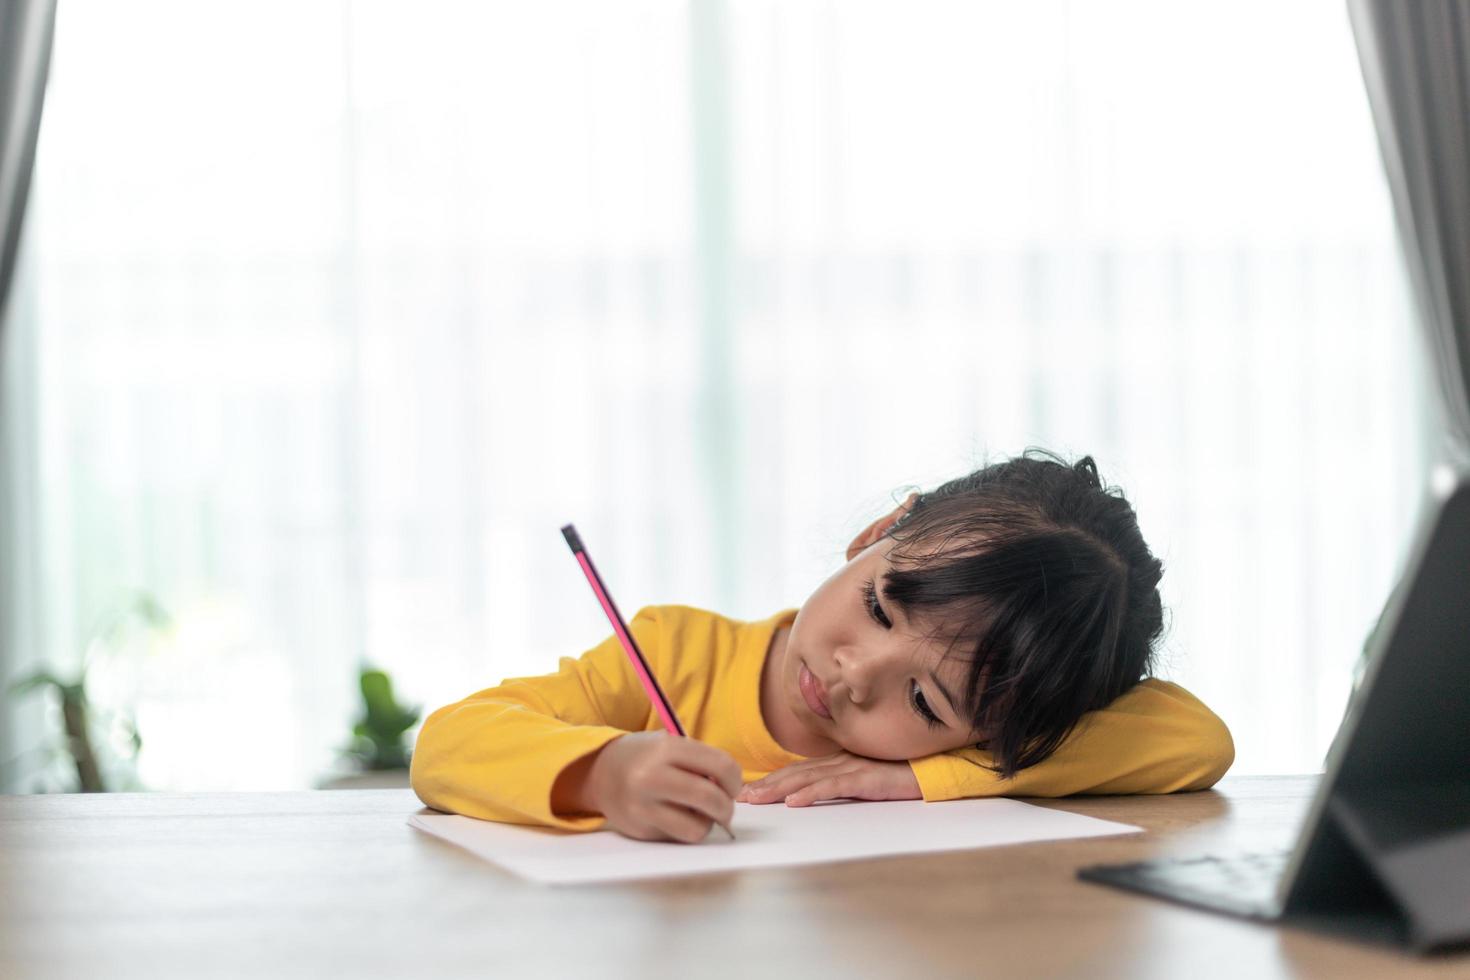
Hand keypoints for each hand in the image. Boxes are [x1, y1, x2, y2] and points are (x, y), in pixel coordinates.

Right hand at [581, 731, 741, 842]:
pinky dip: (686, 829)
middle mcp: (652, 777)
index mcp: (665, 748)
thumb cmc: (645, 757)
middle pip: (710, 798)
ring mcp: (643, 807)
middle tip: (724, 806)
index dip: (735, 779)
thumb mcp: (669, 744)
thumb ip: (700, 761)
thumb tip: (729, 791)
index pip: (720, 765)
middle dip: (726, 806)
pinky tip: (677, 817)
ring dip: (707, 823)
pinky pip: (678, 837)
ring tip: (700, 813)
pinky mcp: (640, 830)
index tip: (731, 785)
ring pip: (697, 828)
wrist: (600, 773)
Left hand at [736, 750, 921, 806]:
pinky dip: (811, 793)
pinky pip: (834, 786)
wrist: (936, 767)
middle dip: (766, 785)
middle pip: (795, 773)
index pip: (798, 771)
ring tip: (756, 799)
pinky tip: (794, 801)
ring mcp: (853, 767)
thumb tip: (817, 795)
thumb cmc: (904, 774)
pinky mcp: (867, 777)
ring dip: (779, 789)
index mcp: (839, 761)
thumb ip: (844, 782)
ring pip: (807, 778)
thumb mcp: (867, 779)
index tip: (748, 791)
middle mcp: (841, 760)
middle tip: (741, 797)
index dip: (772, 780)